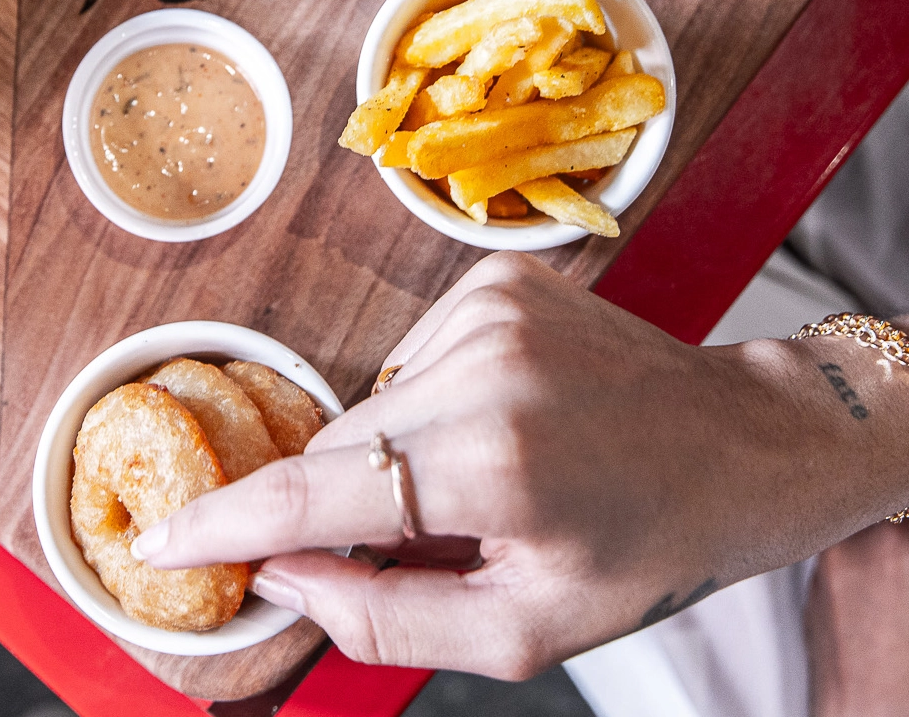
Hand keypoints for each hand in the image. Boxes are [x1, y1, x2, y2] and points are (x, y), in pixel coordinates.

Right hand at [133, 254, 908, 677]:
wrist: (744, 441)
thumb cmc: (647, 548)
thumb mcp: (529, 630)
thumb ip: (387, 618)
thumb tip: (283, 577)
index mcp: (496, 464)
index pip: (318, 495)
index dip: (230, 523)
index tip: (163, 540)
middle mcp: (483, 368)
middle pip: (338, 449)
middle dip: (347, 503)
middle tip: (430, 535)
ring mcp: (487, 310)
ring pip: (369, 403)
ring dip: (394, 452)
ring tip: (487, 474)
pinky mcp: (492, 279)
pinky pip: (408, 359)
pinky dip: (428, 402)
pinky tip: (498, 420)